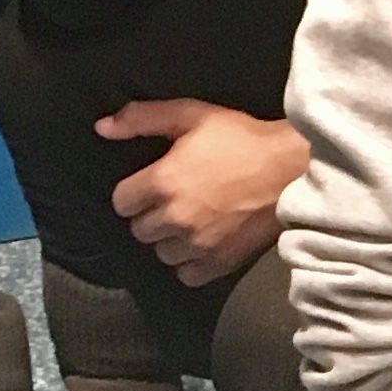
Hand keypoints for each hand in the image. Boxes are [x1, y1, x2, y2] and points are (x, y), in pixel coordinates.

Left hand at [99, 99, 309, 288]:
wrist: (290, 168)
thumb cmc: (238, 138)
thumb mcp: (188, 114)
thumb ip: (140, 119)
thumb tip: (101, 128)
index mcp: (161, 182)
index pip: (121, 202)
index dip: (131, 193)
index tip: (146, 186)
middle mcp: (175, 218)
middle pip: (139, 230)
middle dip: (148, 216)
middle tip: (167, 202)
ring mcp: (199, 244)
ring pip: (162, 254)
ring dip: (168, 241)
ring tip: (185, 224)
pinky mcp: (222, 262)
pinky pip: (188, 275)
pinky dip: (189, 264)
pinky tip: (198, 245)